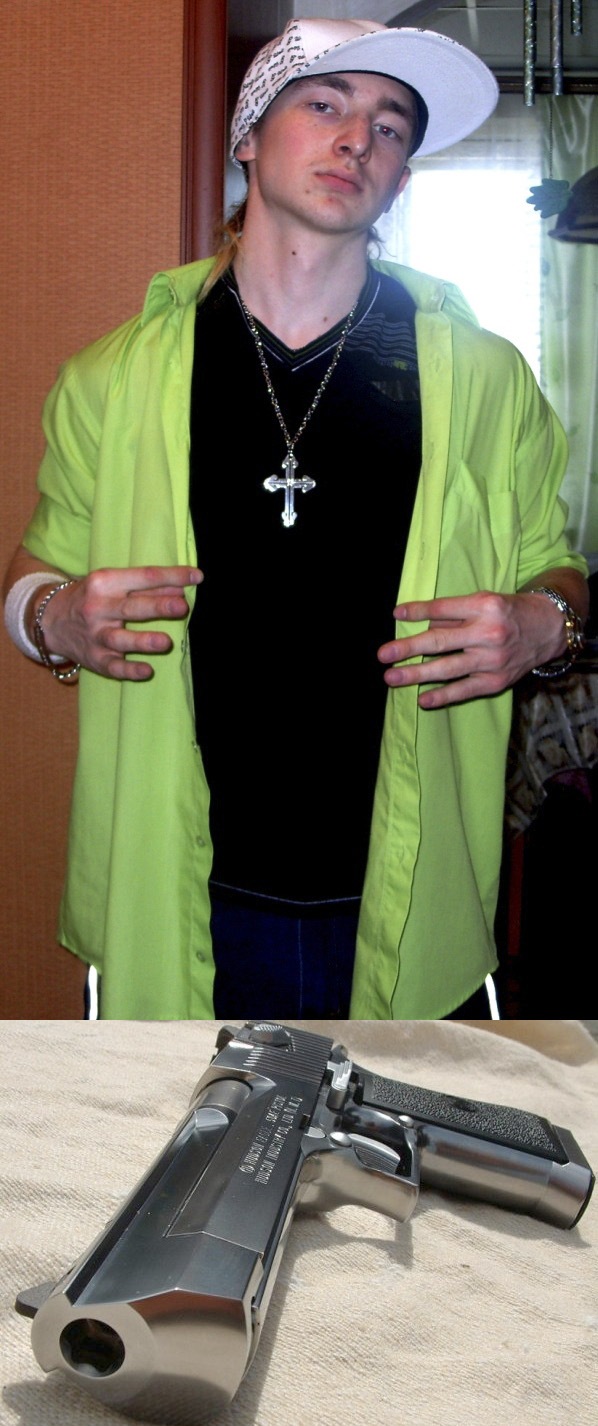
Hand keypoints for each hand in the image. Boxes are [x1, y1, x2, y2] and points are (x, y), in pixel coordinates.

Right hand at [35, 565, 202, 680]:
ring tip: (165, 642)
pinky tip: (147, 671)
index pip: (143, 576)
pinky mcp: (95, 659)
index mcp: (105, 582)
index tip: (196, 577)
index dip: (171, 576)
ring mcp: (95, 635)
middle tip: (182, 606)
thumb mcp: (113, 583)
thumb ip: (145, 586)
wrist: (49, 620)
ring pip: (120, 639)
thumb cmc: (92, 598)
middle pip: (131, 608)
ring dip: (143, 641)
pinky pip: (113, 667)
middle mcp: (98, 608)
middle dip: (157, 607)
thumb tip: (180, 588)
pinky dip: (130, 670)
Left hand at [377, 590, 567, 708]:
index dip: (418, 612)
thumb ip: (455, 612)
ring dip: (416, 675)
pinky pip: (464, 690)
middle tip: (383, 655)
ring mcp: (492, 660)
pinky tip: (422, 699)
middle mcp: (488, 633)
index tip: (396, 614)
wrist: (548, 629)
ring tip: (392, 677)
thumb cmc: (509, 612)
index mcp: (484, 607)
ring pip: (447, 669)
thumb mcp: (485, 601)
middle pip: (440, 641)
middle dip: (408, 649)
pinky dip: (443, 696)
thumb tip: (421, 624)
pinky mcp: (496, 681)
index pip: (443, 609)